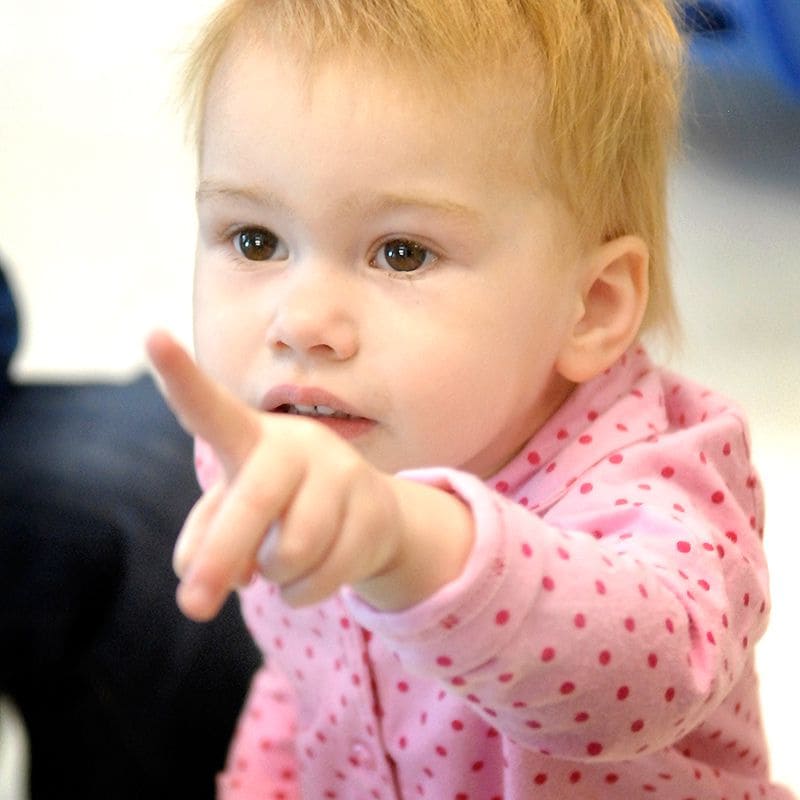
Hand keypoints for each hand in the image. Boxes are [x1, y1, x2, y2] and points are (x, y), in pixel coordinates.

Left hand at [146, 331, 473, 621]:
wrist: (366, 517)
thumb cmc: (281, 508)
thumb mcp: (234, 517)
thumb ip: (206, 538)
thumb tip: (206, 575)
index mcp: (252, 438)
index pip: (211, 408)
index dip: (181, 376)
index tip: (152, 335)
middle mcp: (298, 445)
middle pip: (252, 501)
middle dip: (222, 556)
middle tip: (193, 608)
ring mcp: (343, 474)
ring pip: (292, 550)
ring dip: (275, 574)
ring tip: (281, 561)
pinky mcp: (375, 510)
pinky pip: (322, 576)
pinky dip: (301, 593)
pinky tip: (306, 576)